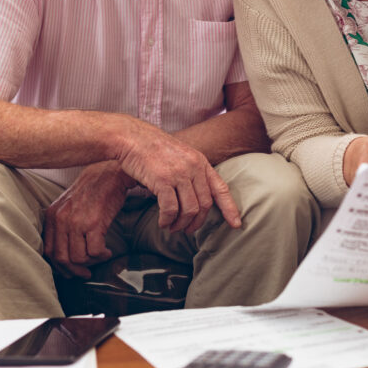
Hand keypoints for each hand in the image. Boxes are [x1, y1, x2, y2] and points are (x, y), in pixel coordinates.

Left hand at [43, 161, 134, 278]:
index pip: (48, 251)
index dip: (60, 266)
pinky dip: (102, 256)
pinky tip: (107, 250)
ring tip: (100, 255)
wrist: (110, 173)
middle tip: (86, 273)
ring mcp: (77, 222)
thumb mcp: (68, 205)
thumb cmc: (93, 188)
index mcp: (52, 216)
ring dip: (91, 262)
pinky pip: (95, 252)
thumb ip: (63, 224)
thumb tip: (65, 251)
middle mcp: (61, 219)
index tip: (70, 271)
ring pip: (78, 258)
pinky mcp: (94, 223)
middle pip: (62, 259)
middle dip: (74, 270)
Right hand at [115, 119, 240, 231]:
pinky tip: (162, 222)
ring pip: (189, 210)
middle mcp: (193, 167)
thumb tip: (196, 198)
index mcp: (200, 161)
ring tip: (172, 227)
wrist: (132, 137)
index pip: (220, 188)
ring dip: (181, 224)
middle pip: (204, 204)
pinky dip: (167, 220)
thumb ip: (191, 172)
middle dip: (196, 222)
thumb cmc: (152, 148)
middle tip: (186, 229)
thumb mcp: (180, 155)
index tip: (236, 224)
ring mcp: (179, 173)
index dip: (230, 208)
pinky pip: (170, 209)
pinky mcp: (162, 180)